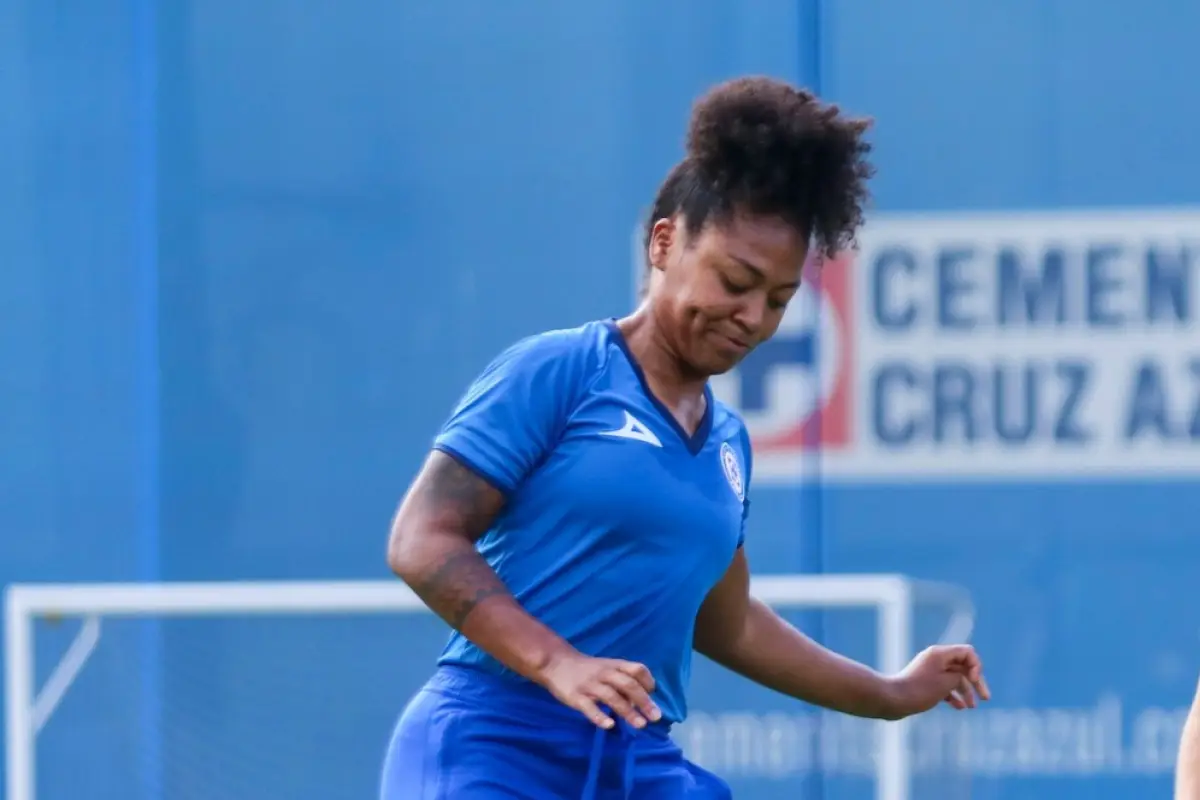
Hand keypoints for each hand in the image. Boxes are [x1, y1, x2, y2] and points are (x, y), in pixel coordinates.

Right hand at [536, 652, 662, 729]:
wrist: (556, 663)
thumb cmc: (588, 669)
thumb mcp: (607, 668)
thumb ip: (623, 681)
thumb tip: (639, 702)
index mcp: (614, 665)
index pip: (636, 669)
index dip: (647, 681)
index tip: (652, 694)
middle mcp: (604, 674)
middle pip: (628, 684)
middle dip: (644, 701)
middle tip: (655, 717)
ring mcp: (590, 685)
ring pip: (611, 697)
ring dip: (627, 711)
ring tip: (640, 725)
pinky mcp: (576, 697)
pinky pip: (589, 707)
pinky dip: (600, 716)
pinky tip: (610, 725)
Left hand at [887, 644, 990, 718]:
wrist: (892, 700)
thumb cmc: (919, 690)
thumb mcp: (947, 682)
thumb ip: (960, 676)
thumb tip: (963, 675)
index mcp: (940, 653)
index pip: (968, 653)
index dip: (976, 667)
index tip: (972, 681)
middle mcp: (935, 659)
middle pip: (963, 666)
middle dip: (975, 682)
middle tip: (986, 698)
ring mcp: (930, 670)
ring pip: (954, 677)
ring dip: (965, 691)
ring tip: (971, 707)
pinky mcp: (925, 682)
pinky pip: (944, 685)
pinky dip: (953, 694)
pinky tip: (959, 707)